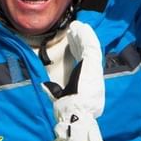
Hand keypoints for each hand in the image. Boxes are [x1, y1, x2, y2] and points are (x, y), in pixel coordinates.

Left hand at [51, 21, 104, 140]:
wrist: (76, 114)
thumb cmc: (68, 109)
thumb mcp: (60, 97)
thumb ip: (55, 90)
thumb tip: (45, 85)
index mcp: (87, 82)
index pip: (84, 62)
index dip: (78, 50)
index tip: (72, 42)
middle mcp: (93, 75)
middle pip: (87, 53)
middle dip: (79, 41)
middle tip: (73, 31)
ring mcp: (95, 69)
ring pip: (90, 47)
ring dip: (83, 35)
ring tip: (76, 26)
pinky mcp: (94, 66)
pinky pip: (91, 46)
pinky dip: (86, 36)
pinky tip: (80, 28)